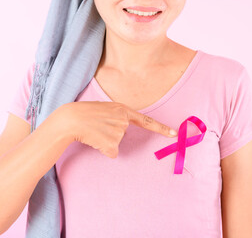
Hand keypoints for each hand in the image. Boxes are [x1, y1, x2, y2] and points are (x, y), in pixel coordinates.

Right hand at [56, 101, 177, 158]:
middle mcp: (124, 120)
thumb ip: (117, 115)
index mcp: (123, 109)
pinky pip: (111, 152)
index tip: (174, 134)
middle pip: (124, 134)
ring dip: (106, 141)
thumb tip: (121, 129)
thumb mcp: (104, 108)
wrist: (69, 119)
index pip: (146, 121)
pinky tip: (94, 140)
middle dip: (112, 133)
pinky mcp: (112, 145)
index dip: (161, 128)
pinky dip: (103, 149)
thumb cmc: (84, 113)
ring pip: (116, 143)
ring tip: (94, 131)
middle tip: (98, 126)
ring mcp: (118, 132)